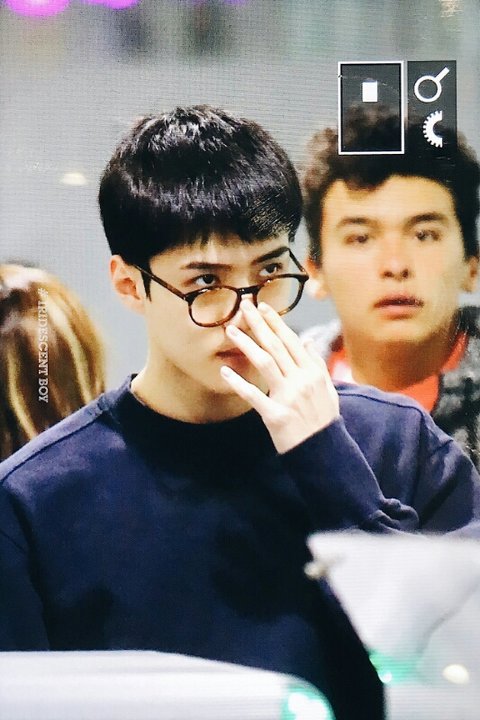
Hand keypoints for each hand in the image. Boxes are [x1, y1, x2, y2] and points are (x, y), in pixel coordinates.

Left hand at [220, 300, 339, 453]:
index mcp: (313, 373)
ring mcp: (288, 397)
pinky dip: (238, 383)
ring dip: (247, 345)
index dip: (276, 322)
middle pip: (276, 346)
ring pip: (265, 363)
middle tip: (244, 307)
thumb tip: (307, 341)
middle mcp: (301, 380)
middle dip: (259, 324)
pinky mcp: (275, 415)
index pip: (292, 341)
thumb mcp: (328, 390)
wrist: (325, 453)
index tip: (263, 307)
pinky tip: (224, 371)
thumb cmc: (324, 421)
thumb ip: (317, 364)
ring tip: (230, 331)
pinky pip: (254, 396)